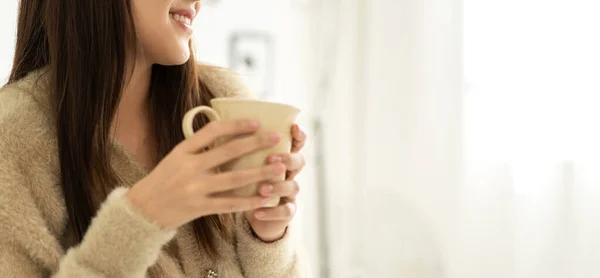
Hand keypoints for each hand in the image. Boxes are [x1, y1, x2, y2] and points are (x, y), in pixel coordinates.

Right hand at [126, 120, 286, 229]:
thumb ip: (198, 147)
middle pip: (228, 152)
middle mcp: (189, 167)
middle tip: (276, 138)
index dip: (236, 125)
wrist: (143, 210)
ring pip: (235, 179)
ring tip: (279, 168)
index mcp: (183, 150)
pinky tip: (265, 198)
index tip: (256, 122)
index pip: (212, 130)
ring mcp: (194, 188)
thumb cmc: (163, 180)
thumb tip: (225, 130)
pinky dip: (249, 201)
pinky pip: (230, 204)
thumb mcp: (175, 157)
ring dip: (260, 173)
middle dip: (255, 143)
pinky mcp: (199, 208)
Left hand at [245, 124, 306, 240]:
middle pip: (299, 161)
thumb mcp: (241, 164)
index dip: (299, 134)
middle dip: (288, 158)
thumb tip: (219, 131)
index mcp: (280, 156)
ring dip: (278, 186)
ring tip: (262, 188)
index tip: (294, 127)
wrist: (252, 213)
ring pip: (294, 186)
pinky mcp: (286, 211)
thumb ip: (239, 150)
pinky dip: (272, 211)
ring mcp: (289, 193)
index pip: (296, 142)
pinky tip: (258, 211)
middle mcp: (289, 172)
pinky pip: (286, 211)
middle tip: (271, 158)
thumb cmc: (243, 182)